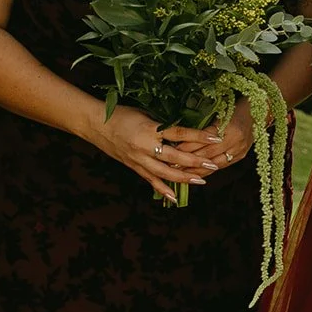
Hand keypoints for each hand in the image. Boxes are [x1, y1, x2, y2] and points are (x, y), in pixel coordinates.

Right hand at [87, 106, 220, 201]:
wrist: (94, 124)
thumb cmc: (122, 114)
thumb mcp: (146, 113)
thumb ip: (165, 123)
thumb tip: (189, 129)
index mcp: (149, 129)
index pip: (179, 133)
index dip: (199, 136)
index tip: (217, 138)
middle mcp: (144, 146)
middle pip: (174, 157)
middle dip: (196, 162)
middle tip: (213, 165)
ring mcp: (138, 159)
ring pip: (164, 172)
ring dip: (184, 178)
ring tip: (202, 180)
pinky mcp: (133, 166)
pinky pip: (150, 180)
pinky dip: (163, 189)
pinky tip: (175, 198)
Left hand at [178, 101, 257, 170]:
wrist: (259, 110)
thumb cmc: (235, 105)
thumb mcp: (219, 110)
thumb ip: (204, 124)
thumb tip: (181, 135)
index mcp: (230, 126)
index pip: (204, 139)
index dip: (188, 146)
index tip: (172, 149)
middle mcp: (237, 140)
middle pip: (209, 154)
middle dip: (189, 160)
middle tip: (172, 165)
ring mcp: (241, 149)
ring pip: (215, 164)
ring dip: (197, 170)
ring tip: (181, 173)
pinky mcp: (241, 155)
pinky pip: (222, 166)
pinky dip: (208, 171)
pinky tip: (196, 174)